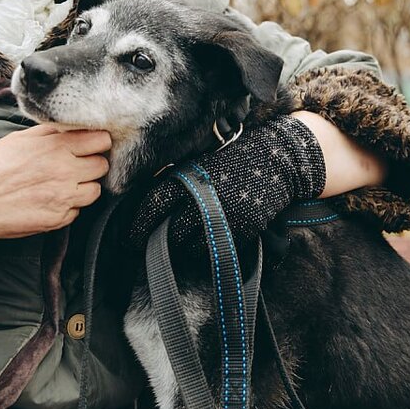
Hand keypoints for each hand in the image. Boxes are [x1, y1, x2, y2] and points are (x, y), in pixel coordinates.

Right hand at [0, 124, 109, 276]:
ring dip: (84, 187)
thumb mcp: (22, 138)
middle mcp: (66, 172)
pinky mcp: (59, 219)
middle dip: (92, 164)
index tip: (90, 144)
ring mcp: (64, 198)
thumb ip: (51, 132)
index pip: (102, 140)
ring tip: (64, 185)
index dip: (97, 141)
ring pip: (95, 190)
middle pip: (102, 165)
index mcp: (58, 147)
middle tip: (76, 165)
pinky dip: (69, 206)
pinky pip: (77, 211)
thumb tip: (71, 126)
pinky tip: (51, 200)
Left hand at [126, 116, 325, 254]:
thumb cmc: (234, 158)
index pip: (154, 206)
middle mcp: (203, 199)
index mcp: (189, 178)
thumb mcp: (200, 161)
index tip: (132, 237)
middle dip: (158, 241)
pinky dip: (207, 249)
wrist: (278, 160)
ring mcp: (223, 218)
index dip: (139, 225)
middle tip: (151, 246)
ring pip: (191, 246)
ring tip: (182, 241)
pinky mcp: (241, 231)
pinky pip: (215, 250)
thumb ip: (177, 178)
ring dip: (183, 246)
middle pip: (169, 232)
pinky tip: (207, 240)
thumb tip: (148, 197)